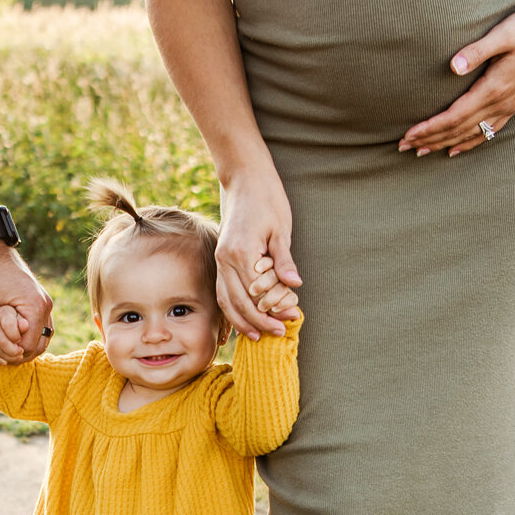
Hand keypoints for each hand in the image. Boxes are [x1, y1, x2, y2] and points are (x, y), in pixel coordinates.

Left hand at [0, 242, 52, 364]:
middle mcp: (45, 305)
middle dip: (19, 353)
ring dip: (25, 346)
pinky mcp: (39, 300)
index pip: (28, 346)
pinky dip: (27, 335)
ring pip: (42, 337)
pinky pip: (39, 327)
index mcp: (35, 307)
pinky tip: (9, 337)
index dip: (11, 355)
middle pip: (39, 344)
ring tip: (4, 348)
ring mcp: (44, 302)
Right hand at [216, 170, 298, 339]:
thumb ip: (284, 260)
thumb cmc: (267, 200)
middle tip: (279, 333)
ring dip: (241, 320)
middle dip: (259, 321)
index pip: (256, 293)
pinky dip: (231, 309)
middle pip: (240, 302)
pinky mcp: (221, 257)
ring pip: (226, 300)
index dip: (273, 309)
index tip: (291, 319)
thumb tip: (295, 285)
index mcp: (242, 252)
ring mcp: (220, 259)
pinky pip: (222, 290)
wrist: (245, 179)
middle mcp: (225, 259)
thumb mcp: (281, 229)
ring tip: (257, 336)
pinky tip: (242, 319)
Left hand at [399, 0, 514, 157]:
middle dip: (430, 139)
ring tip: (421, 152)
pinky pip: (488, 132)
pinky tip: (455, 150)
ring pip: (471, 134)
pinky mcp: (513, 104)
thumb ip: (477, 51)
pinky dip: (469, 143)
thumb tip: (452, 66)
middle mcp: (501, 103)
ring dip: (445, 144)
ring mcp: (509, 106)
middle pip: (459, 129)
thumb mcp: (503, 34)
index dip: (431, 127)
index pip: (454, 116)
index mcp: (494, 88)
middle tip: (403, 147)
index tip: (409, 134)